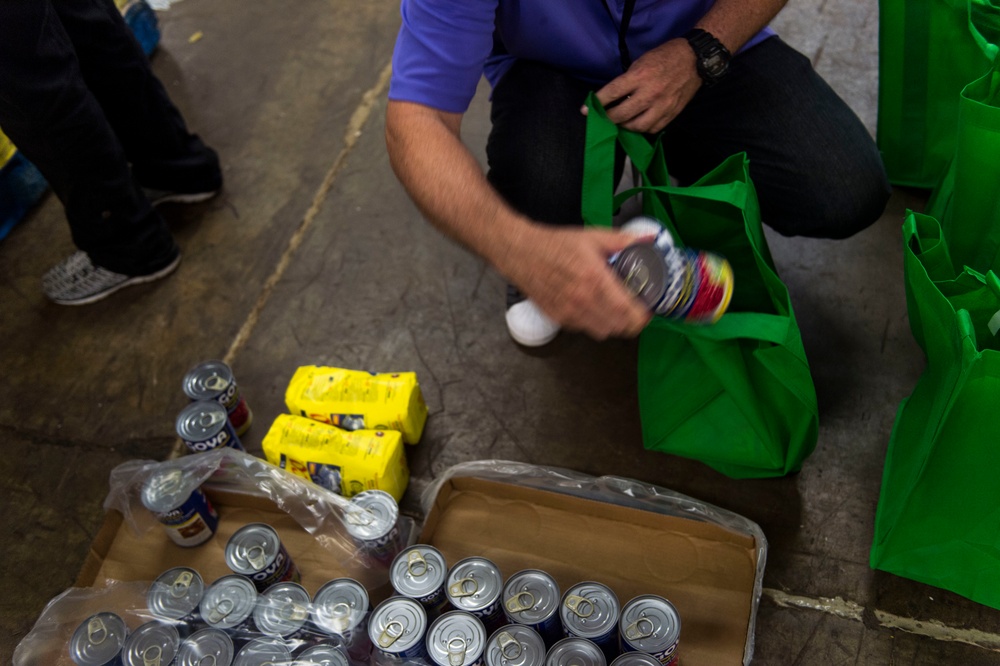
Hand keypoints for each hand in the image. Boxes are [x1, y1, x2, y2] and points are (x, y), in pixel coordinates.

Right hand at [497, 225, 652, 340]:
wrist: (521, 253)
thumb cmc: (556, 244)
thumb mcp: (592, 237)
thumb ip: (622, 241)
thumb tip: (648, 240)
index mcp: (595, 280)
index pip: (628, 311)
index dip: (643, 315)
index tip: (649, 309)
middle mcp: (584, 301)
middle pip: (620, 327)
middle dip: (633, 322)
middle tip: (636, 310)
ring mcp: (570, 313)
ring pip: (603, 332)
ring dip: (614, 325)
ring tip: (617, 311)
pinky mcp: (559, 318)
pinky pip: (585, 329)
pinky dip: (595, 323)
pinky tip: (595, 308)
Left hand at [585, 38, 701, 132]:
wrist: (695, 60)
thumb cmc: (665, 57)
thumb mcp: (641, 62)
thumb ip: (628, 80)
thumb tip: (614, 96)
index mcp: (640, 76)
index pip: (612, 93)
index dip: (597, 103)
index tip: (585, 110)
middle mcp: (650, 94)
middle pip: (621, 114)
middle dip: (608, 118)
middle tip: (603, 118)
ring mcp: (661, 106)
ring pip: (636, 126)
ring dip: (624, 127)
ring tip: (620, 122)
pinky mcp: (671, 114)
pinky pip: (652, 129)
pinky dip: (642, 129)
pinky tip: (637, 124)